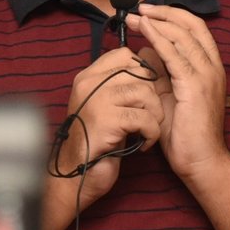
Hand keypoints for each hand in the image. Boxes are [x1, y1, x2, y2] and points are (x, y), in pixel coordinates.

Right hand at [52, 46, 164, 204]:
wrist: (74, 175)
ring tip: (147, 131)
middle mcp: (89, 83)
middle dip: (153, 98)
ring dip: (155, 116)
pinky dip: (151, 133)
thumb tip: (150, 70)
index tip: (144, 95)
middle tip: (148, 118)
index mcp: (87, 77)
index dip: (144, 72)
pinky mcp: (106, 120)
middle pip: (140, 74)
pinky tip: (143, 144)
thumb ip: (118, 86)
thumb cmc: (95, 142)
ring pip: (146, 94)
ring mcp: (96, 100)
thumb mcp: (104, 107)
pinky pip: (145, 118)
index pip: (125, 54)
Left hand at [126, 5, 228, 181]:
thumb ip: (162, 74)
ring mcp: (207, 75)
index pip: (195, 29)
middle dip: (164, 13)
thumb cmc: (185, 133)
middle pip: (191, 25)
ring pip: (183, 35)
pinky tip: (145, 30)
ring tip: (137, 16)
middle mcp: (213, 67)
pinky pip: (175, 54)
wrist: (200, 160)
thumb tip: (144, 53)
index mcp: (211, 68)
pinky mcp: (195, 86)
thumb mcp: (170, 95)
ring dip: (158, 22)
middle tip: (139, 9)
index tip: (148, 12)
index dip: (172, 16)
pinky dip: (159, 38)